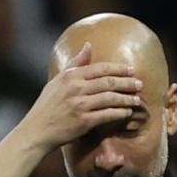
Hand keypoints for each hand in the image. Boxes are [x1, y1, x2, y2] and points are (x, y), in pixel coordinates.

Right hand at [18, 42, 142, 152]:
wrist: (37, 130)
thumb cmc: (47, 106)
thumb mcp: (57, 81)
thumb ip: (75, 64)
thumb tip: (88, 46)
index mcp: (71, 76)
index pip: (101, 68)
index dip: (119, 69)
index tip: (131, 70)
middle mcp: (76, 89)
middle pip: (109, 82)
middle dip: (127, 83)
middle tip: (140, 84)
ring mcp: (80, 105)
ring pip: (111, 98)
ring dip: (126, 99)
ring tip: (136, 99)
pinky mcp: (84, 121)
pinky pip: (107, 115)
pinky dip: (119, 113)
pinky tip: (127, 112)